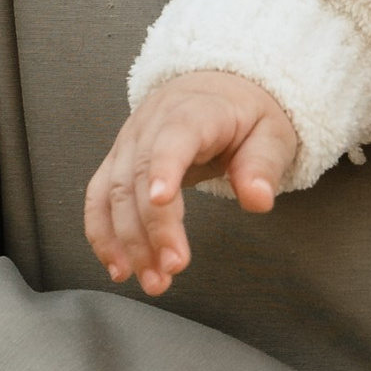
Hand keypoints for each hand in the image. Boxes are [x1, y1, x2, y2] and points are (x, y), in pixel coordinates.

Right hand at [85, 72, 299, 293]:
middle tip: (172, 268)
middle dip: (152, 228)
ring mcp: (128, 143)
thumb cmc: (246, 115)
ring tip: (151, 281)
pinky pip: (98, 198)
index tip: (162, 200)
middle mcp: (151, 124)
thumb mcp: (272, 134)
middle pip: (139, 176)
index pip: (174, 136)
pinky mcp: (117, 163)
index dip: (165, 167)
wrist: (216, 90)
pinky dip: (103, 235)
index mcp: (194, 110)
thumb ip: (263, 166)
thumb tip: (258, 199)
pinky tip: (119, 267)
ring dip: (127, 242)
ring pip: (114, 193)